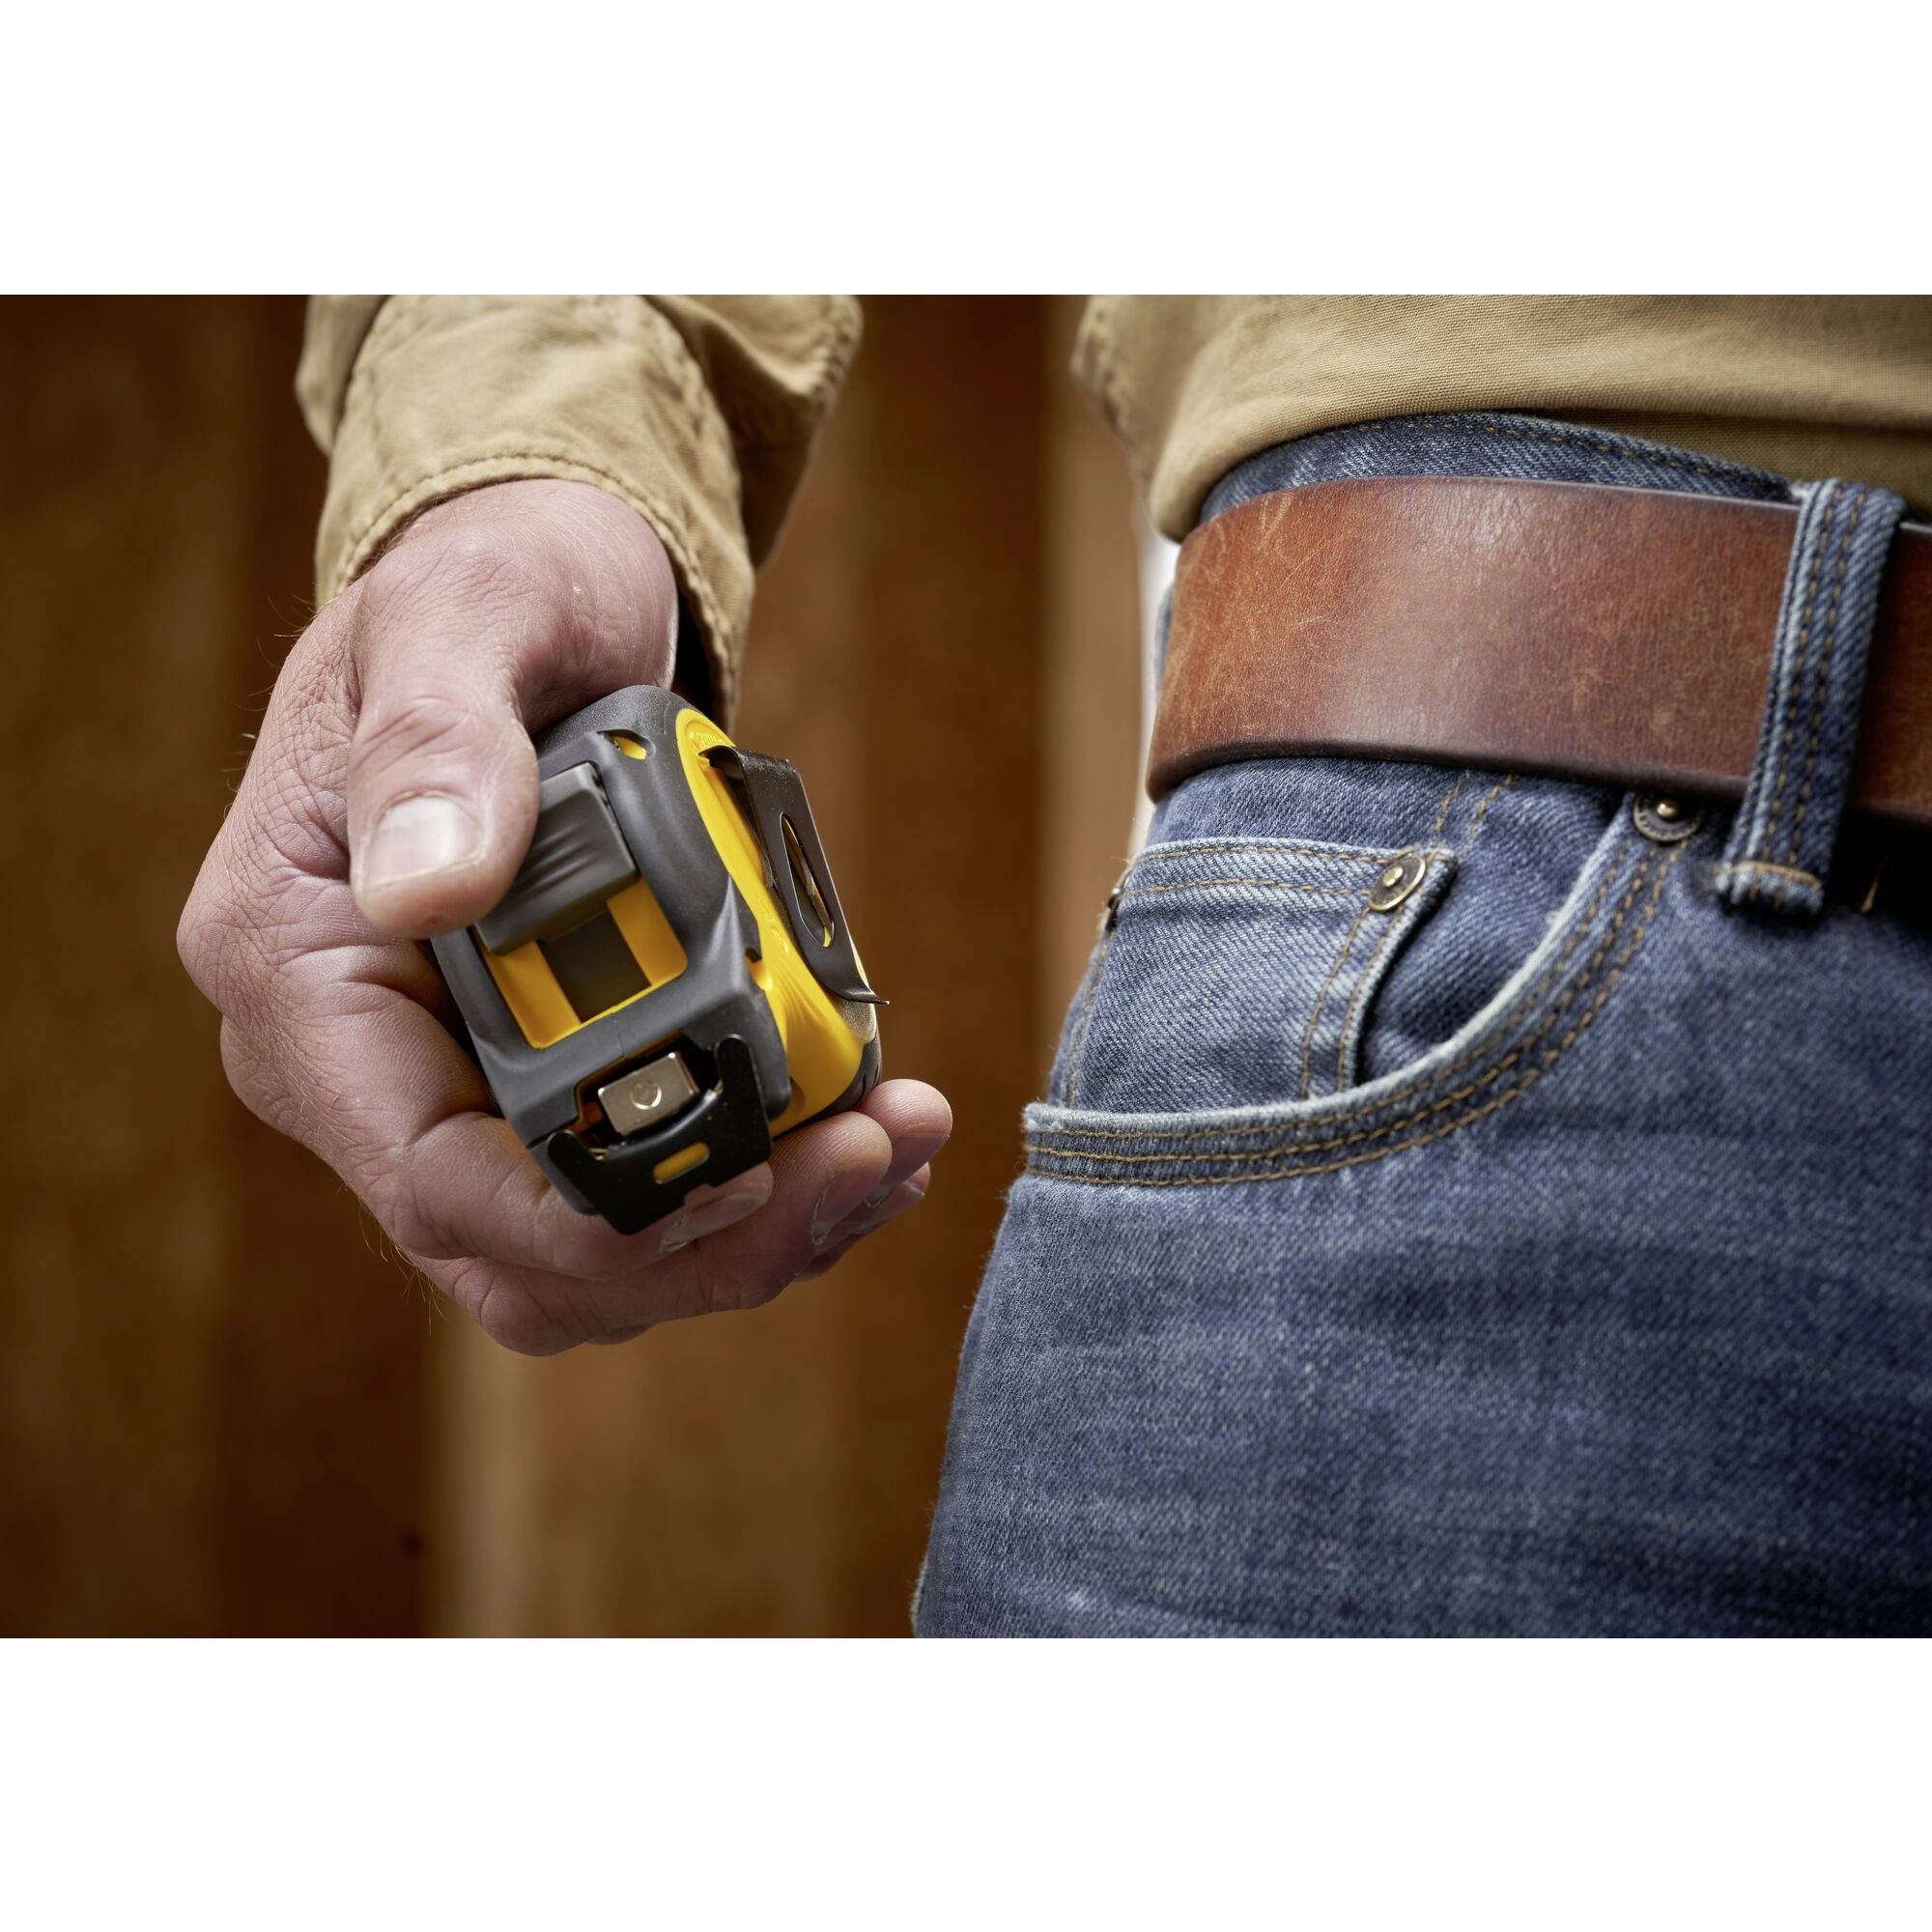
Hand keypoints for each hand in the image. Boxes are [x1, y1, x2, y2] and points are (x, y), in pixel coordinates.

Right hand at [179, 479, 950, 1353]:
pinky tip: (865, 1124)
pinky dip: (762, 1181)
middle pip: (528, 1254)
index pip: (429, 1179)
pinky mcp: (547, 1083)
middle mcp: (361, 1063)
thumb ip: (440, 745)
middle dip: (712, 1240)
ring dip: (758, 1228)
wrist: (536, 599)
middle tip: (873, 1157)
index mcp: (297, 971)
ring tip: (897, 1141)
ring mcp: (455, 1085)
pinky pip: (646, 1186)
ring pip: (599, 1250)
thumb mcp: (463, 621)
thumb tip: (431, 890)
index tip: (759, 1174)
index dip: (598, 1220)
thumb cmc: (488, 590)